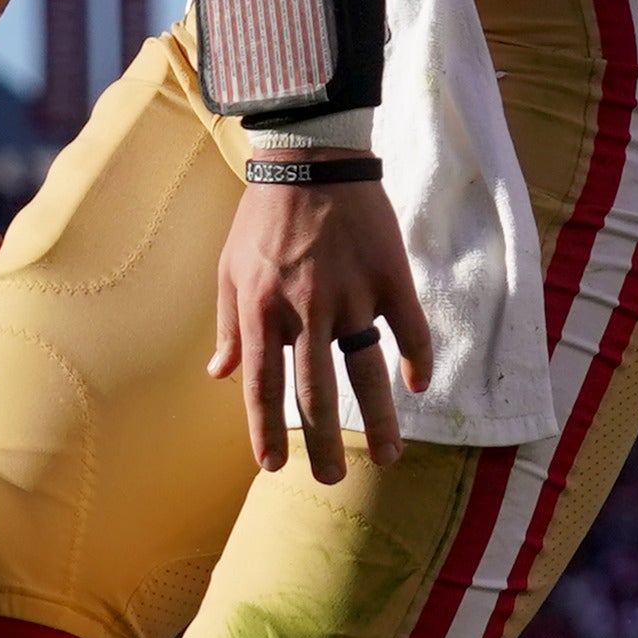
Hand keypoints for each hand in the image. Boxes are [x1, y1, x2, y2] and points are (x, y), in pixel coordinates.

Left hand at [210, 177, 434, 483]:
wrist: (310, 158)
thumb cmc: (262, 217)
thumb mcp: (229, 269)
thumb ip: (227, 325)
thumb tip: (219, 374)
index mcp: (261, 311)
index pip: (263, 387)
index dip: (266, 430)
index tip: (272, 466)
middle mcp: (305, 311)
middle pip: (316, 394)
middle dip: (323, 444)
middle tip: (330, 479)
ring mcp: (351, 295)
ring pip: (366, 372)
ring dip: (379, 421)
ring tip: (389, 457)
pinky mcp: (390, 277)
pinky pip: (408, 329)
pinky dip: (417, 359)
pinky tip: (418, 385)